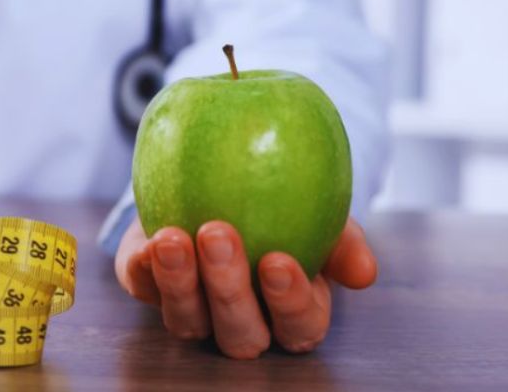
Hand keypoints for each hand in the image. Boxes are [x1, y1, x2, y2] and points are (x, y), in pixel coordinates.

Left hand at [115, 216, 376, 358]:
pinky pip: (143, 289)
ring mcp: (192, 310)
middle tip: (219, 235)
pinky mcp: (149, 287)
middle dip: (228, 290)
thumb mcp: (322, 210)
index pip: (299, 325)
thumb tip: (364, 273)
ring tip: (173, 238)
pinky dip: (143, 269)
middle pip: (240, 334)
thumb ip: (345, 239)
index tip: (278, 260)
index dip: (290, 302)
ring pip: (187, 321)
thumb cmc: (285, 200)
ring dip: (180, 282)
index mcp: (291, 311)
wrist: (222, 174)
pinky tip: (146, 243)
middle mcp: (241, 323)